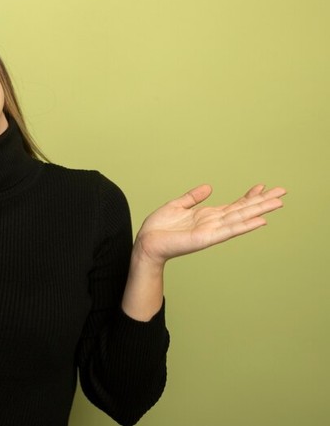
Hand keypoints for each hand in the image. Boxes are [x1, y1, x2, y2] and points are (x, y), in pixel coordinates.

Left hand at [134, 184, 285, 266]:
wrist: (146, 242)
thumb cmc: (159, 227)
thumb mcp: (177, 205)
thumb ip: (192, 197)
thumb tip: (208, 187)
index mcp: (207, 215)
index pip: (233, 205)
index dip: (248, 196)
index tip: (263, 186)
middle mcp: (213, 223)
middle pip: (243, 210)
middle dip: (262, 201)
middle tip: (282, 191)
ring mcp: (212, 231)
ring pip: (240, 218)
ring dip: (260, 211)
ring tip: (278, 202)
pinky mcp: (206, 238)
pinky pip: (229, 230)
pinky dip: (245, 225)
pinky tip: (260, 221)